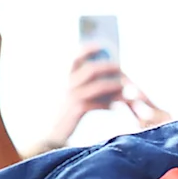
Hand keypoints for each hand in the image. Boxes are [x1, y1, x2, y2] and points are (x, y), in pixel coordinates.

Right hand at [34, 49, 169, 154]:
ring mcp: (71, 97)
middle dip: (108, 67)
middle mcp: (68, 85)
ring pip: (96, 86)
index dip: (88, 49)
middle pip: (90, 69)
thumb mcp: (74, 96)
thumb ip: (87, 86)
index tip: (102, 45)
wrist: (52, 134)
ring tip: (124, 87)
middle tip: (121, 67)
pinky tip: (115, 107)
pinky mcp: (76, 110)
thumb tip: (111, 80)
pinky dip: (108, 104)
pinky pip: (97, 104)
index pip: (76, 58)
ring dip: (113, 86)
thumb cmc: (68, 113)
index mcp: (68, 79)